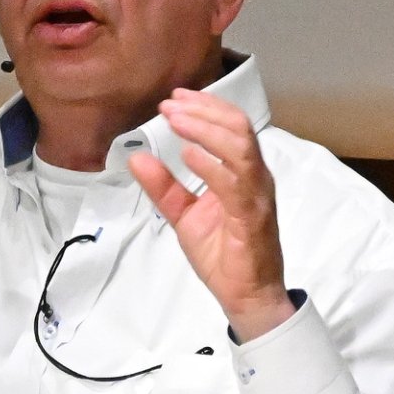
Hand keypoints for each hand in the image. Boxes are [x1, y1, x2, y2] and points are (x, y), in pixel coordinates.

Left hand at [128, 89, 294, 342]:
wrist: (247, 296)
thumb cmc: (223, 255)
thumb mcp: (184, 214)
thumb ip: (164, 186)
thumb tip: (137, 157)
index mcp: (243, 172)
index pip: (231, 125)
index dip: (205, 106)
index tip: (173, 98)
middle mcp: (255, 177)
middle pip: (237, 126)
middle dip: (202, 110)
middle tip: (169, 104)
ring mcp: (256, 195)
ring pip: (239, 146)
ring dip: (205, 128)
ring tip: (176, 120)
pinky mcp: (252, 216)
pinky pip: (234, 183)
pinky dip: (211, 165)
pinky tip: (188, 154)